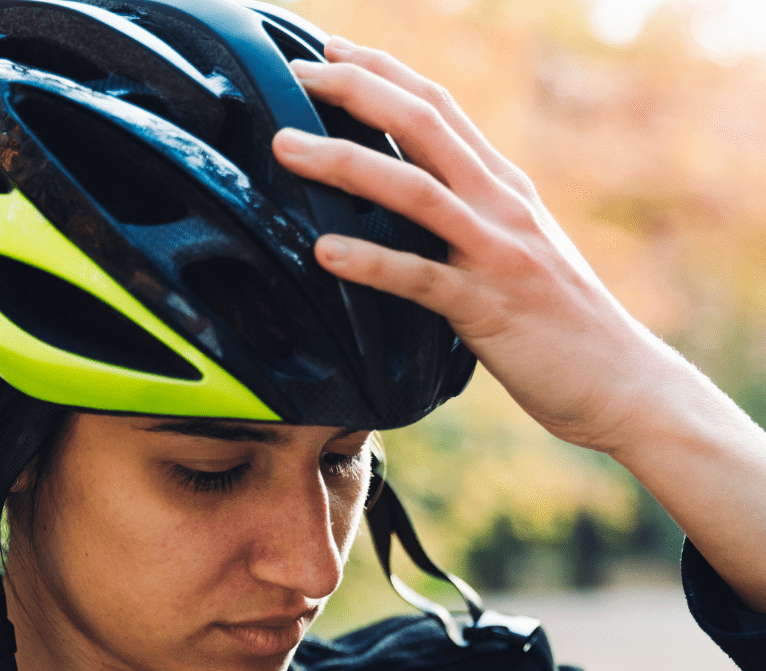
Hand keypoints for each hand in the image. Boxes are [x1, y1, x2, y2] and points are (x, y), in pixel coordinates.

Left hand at [273, 38, 680, 455]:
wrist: (623, 382)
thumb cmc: (561, 327)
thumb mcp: (515, 256)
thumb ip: (470, 227)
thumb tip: (410, 222)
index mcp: (505, 188)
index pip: (439, 108)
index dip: (384, 73)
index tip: (330, 51)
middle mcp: (502, 205)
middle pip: (424, 124)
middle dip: (357, 90)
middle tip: (296, 72)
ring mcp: (497, 253)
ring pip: (414, 190)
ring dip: (344, 163)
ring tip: (284, 148)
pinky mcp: (489, 308)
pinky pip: (421, 279)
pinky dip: (372, 261)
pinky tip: (325, 252)